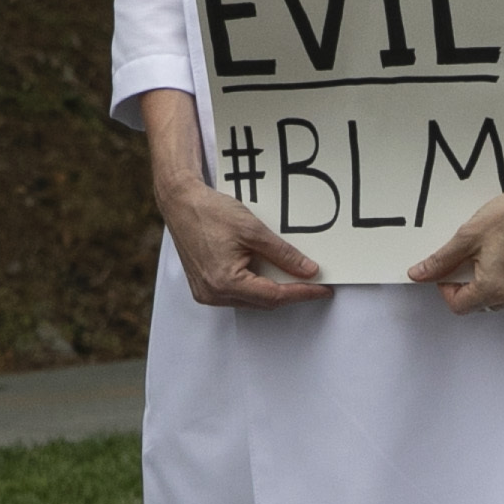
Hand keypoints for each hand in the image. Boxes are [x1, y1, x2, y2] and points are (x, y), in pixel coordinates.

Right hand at [161, 180, 321, 308]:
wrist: (180, 202)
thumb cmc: (210, 212)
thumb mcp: (253, 230)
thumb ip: (283, 254)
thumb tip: (307, 271)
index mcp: (225, 282)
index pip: (275, 296)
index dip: (302, 293)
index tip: (323, 290)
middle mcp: (214, 294)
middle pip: (263, 302)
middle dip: (289, 292)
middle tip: (313, 282)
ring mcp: (206, 293)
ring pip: (251, 300)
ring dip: (272, 290)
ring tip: (292, 275)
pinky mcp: (203, 287)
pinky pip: (236, 294)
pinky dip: (254, 285)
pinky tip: (266, 272)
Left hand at [410, 162, 503, 312]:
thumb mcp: (468, 235)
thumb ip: (441, 261)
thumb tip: (419, 274)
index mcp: (494, 288)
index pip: (459, 306)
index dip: (449, 290)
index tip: (451, 273)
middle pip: (482, 304)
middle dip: (473, 286)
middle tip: (477, 257)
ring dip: (496, 285)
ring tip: (501, 254)